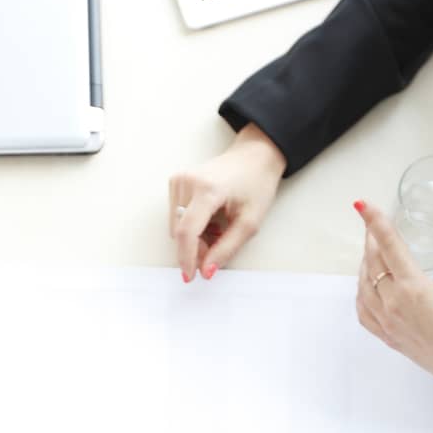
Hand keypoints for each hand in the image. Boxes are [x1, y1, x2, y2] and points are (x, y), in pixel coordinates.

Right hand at [169, 124, 285, 281]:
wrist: (254, 156)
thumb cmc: (256, 184)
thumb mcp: (250, 222)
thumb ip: (226, 249)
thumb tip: (206, 270)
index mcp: (208, 189)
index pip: (187, 231)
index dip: (187, 258)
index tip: (190, 276)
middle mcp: (188, 181)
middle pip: (180, 232)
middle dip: (196, 248)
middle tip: (218, 246)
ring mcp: (179, 180)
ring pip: (176, 226)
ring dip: (194, 237)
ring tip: (217, 229)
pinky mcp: (176, 182)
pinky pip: (176, 216)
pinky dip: (191, 225)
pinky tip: (208, 220)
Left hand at [353, 203, 432, 402]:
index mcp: (412, 288)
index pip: (388, 245)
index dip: (375, 222)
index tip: (363, 206)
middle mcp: (393, 305)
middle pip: (372, 263)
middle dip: (371, 240)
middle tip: (373, 225)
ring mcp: (387, 323)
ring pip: (363, 287)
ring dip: (365, 265)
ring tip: (372, 252)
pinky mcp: (388, 337)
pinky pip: (364, 311)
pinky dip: (362, 293)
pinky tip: (367, 286)